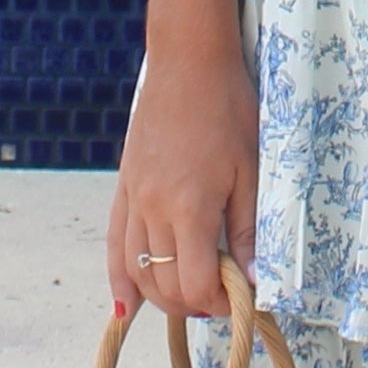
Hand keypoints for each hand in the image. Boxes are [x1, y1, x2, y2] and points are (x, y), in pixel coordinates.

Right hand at [107, 35, 257, 323]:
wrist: (188, 62)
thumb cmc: (228, 109)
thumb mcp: (250, 171)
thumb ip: (248, 231)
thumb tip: (253, 280)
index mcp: (189, 208)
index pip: (194, 284)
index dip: (219, 303)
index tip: (241, 299)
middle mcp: (153, 210)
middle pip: (163, 284)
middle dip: (193, 304)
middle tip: (222, 299)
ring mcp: (133, 199)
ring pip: (135, 269)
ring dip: (160, 297)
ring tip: (188, 300)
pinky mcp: (125, 186)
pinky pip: (115, 242)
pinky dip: (119, 278)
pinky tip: (125, 305)